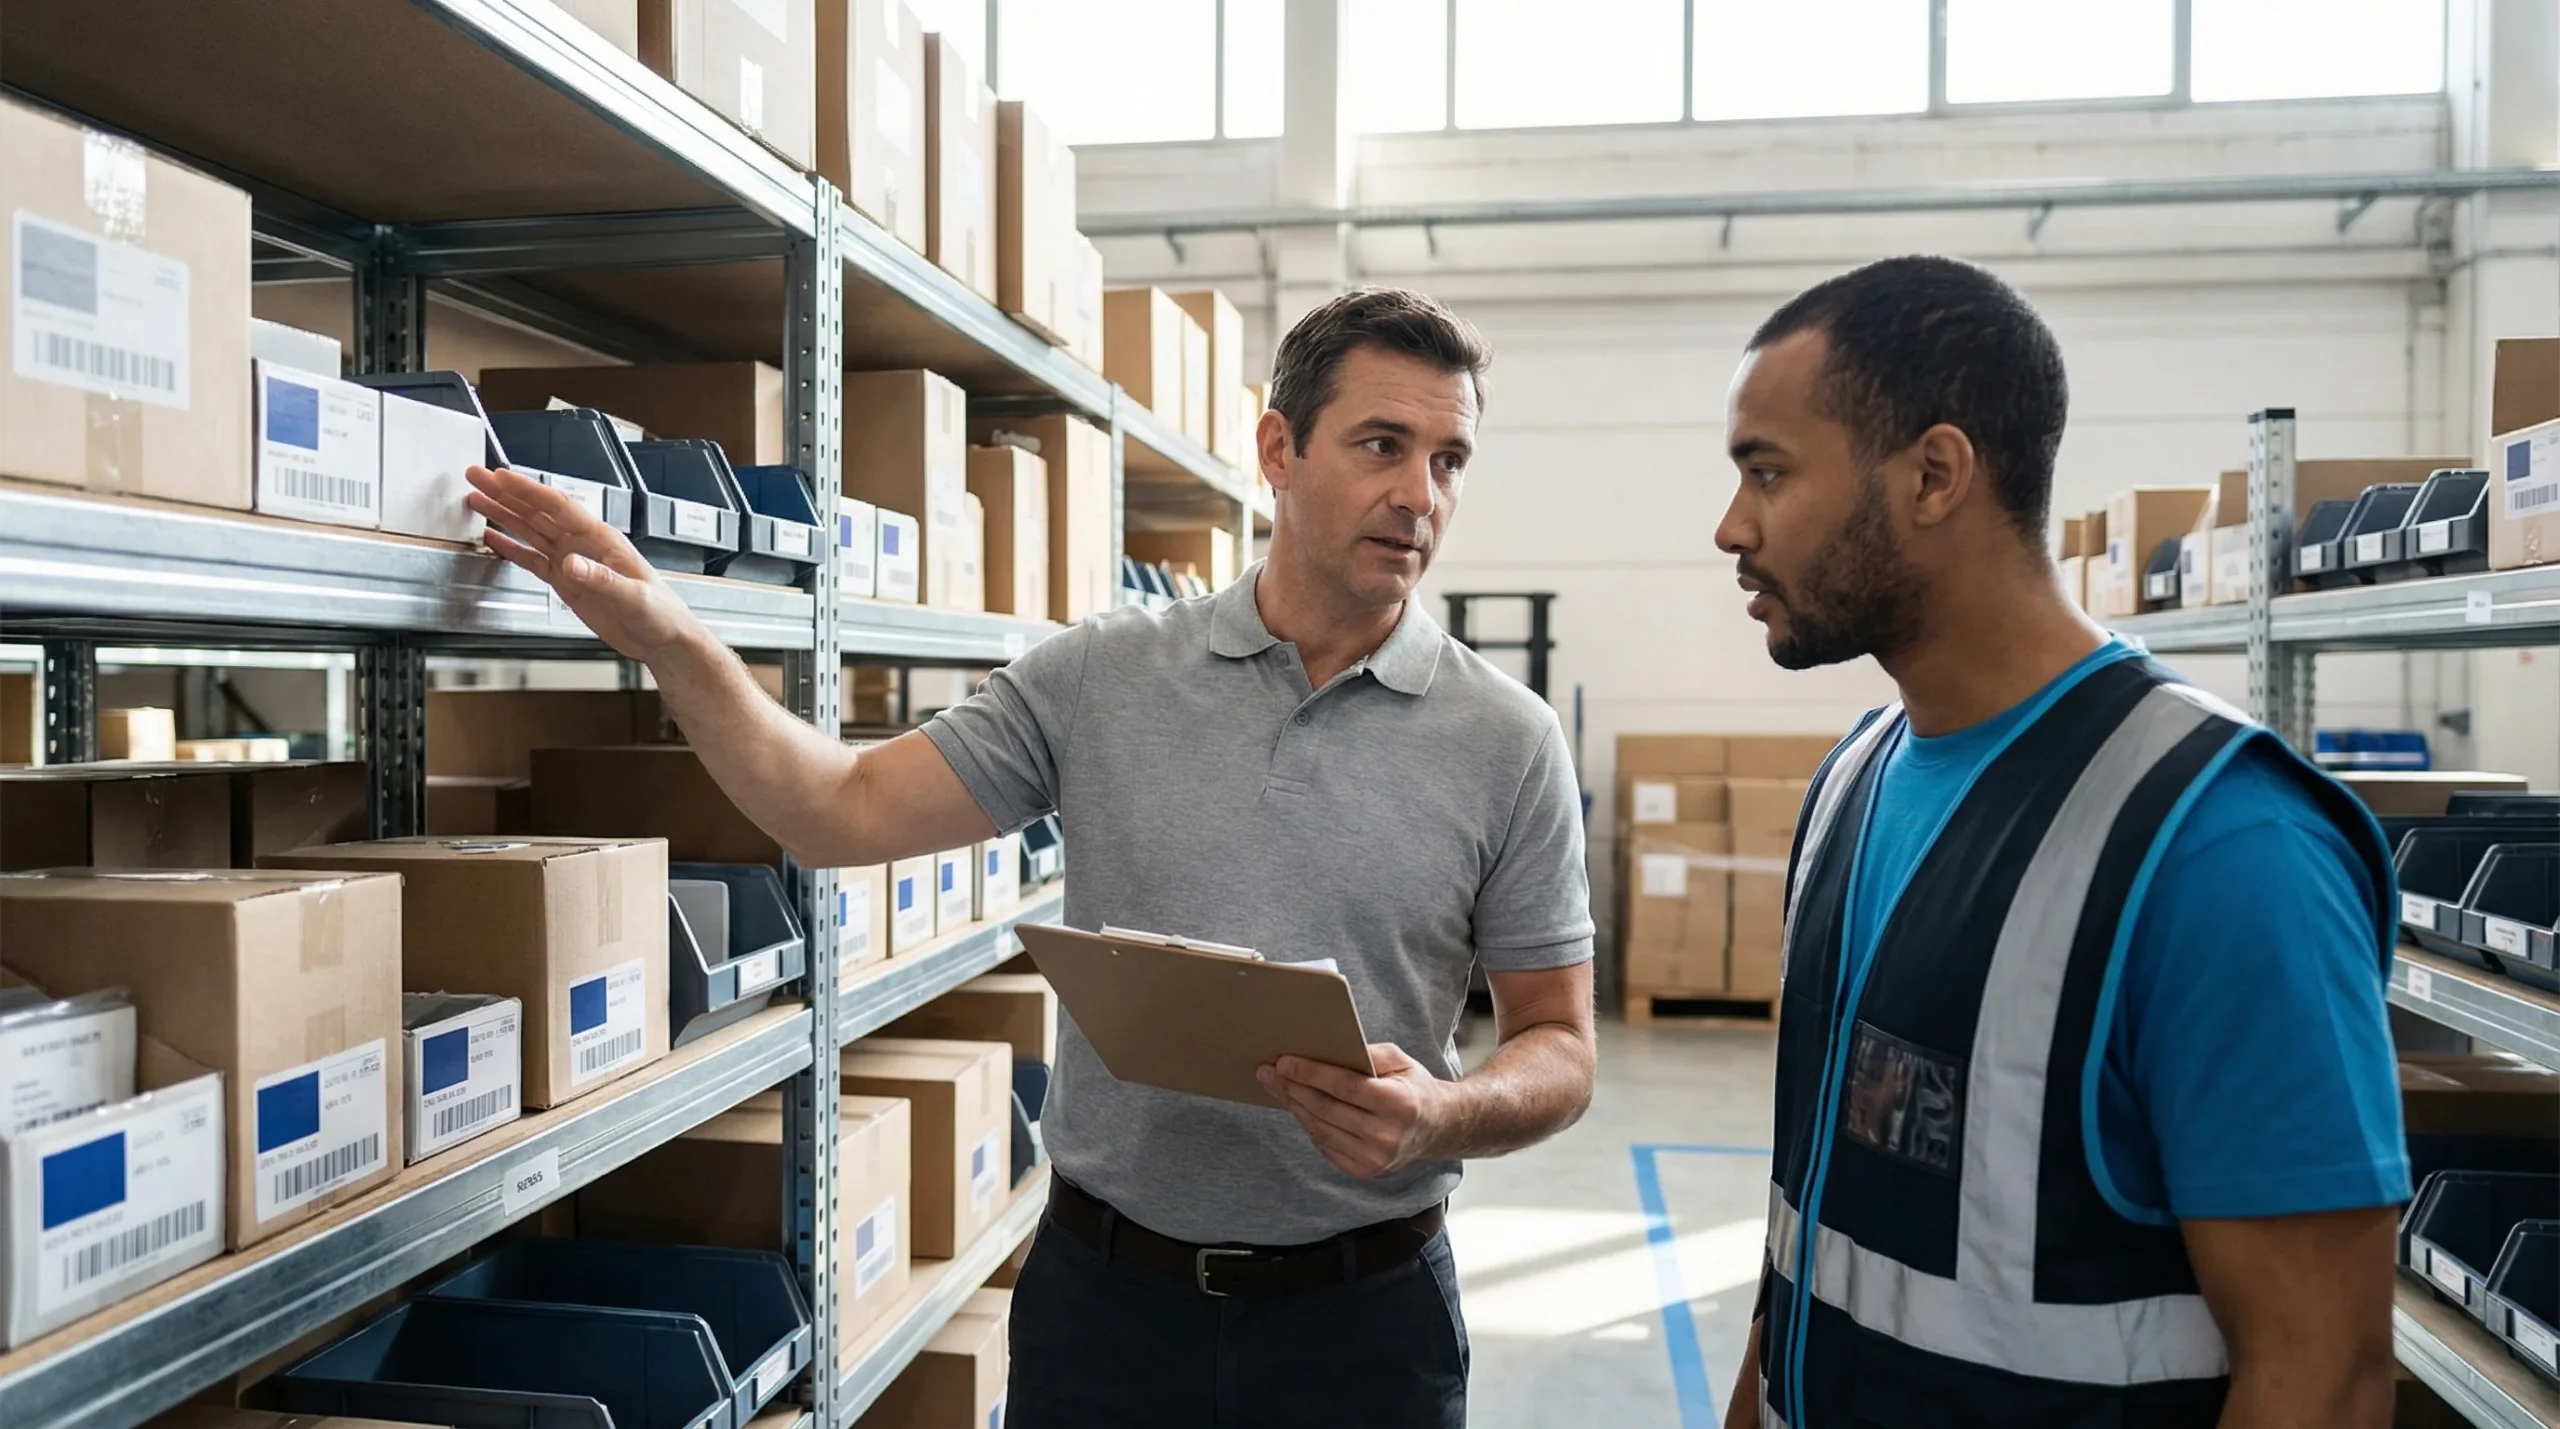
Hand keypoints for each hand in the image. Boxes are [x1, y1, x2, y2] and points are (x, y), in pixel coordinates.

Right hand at [464, 465, 699, 660]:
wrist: (663, 639)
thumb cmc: (659, 613)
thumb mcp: (634, 597)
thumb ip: (602, 580)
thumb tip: (571, 564)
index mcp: (602, 539)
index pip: (559, 506)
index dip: (529, 490)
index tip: (501, 476)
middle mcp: (583, 545)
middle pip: (538, 512)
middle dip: (506, 494)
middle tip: (477, 476)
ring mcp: (573, 562)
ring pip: (531, 532)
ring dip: (503, 515)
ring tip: (475, 500)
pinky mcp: (567, 583)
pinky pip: (533, 560)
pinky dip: (511, 548)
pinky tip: (492, 538)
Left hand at [1258, 1043, 1445, 1180]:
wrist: (1437, 1128)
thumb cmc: (1414, 1088)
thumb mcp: (1400, 1061)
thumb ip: (1366, 1054)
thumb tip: (1323, 1051)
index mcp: (1399, 1104)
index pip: (1343, 1087)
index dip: (1310, 1074)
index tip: (1284, 1062)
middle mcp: (1387, 1135)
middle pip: (1326, 1109)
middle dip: (1293, 1088)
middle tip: (1269, 1072)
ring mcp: (1375, 1158)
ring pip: (1321, 1129)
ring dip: (1294, 1106)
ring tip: (1277, 1087)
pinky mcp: (1364, 1171)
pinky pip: (1325, 1145)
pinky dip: (1308, 1125)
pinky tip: (1297, 1107)